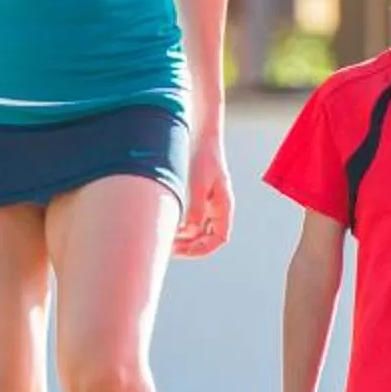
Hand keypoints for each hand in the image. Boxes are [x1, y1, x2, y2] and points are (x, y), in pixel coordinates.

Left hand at [174, 140, 231, 257]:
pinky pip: (193, 223)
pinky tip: (168, 227)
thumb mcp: (199, 183)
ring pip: (199, 233)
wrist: (202, 141)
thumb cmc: (204, 159)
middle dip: (190, 247)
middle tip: (170, 249)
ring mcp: (210, 207)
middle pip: (208, 239)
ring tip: (166, 241)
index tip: (185, 251)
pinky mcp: (200, 202)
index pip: (220, 238)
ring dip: (185, 240)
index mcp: (224, 207)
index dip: (204, 248)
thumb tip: (190, 231)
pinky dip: (182, 230)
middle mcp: (219, 210)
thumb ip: (196, 207)